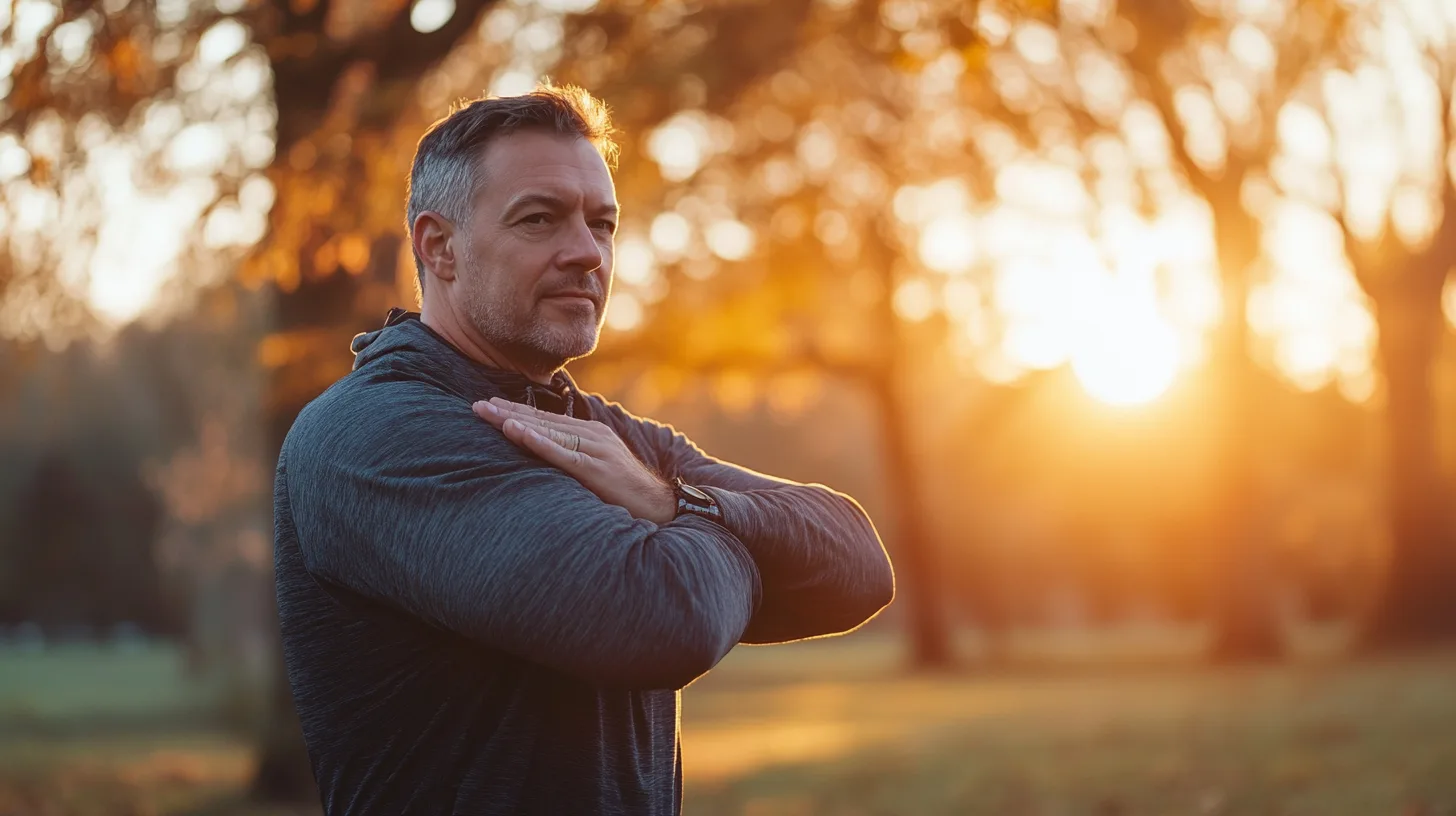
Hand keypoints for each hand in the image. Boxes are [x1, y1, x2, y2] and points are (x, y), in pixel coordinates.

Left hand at [473, 397, 676, 523]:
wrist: (661, 505)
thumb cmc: (625, 492)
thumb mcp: (597, 469)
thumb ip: (576, 458)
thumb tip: (548, 457)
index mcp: (591, 433)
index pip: (547, 419)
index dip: (517, 411)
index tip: (489, 405)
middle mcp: (593, 434)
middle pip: (542, 420)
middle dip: (508, 412)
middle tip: (477, 406)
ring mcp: (595, 449)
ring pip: (548, 432)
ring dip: (515, 421)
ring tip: (489, 413)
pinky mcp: (596, 467)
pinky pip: (561, 452)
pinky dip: (537, 441)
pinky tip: (516, 432)